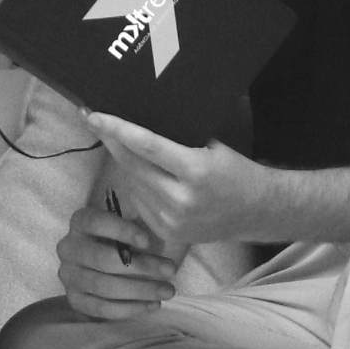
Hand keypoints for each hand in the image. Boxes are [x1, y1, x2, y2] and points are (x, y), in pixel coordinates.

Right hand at [56, 196, 176, 323]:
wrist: (103, 263)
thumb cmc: (123, 239)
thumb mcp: (130, 223)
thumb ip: (141, 221)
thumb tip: (163, 230)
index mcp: (80, 222)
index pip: (96, 222)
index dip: (121, 231)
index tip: (148, 241)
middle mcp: (69, 248)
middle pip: (102, 259)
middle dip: (141, 266)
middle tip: (171, 270)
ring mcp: (69, 275)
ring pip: (103, 286)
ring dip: (139, 290)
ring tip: (167, 291)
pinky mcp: (75, 299)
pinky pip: (101, 308)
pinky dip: (129, 309)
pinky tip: (151, 305)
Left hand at [88, 111, 277, 252]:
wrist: (257, 212)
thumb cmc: (236, 172)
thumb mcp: (213, 148)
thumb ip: (177, 140)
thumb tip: (138, 121)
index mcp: (195, 171)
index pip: (146, 145)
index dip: (116, 129)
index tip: (93, 115)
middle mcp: (181, 199)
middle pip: (132, 164)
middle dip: (110, 141)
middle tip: (94, 120)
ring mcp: (172, 220)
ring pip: (132, 183)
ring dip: (124, 163)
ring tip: (123, 145)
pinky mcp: (167, 233)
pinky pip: (140, 201)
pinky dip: (137, 184)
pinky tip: (143, 173)